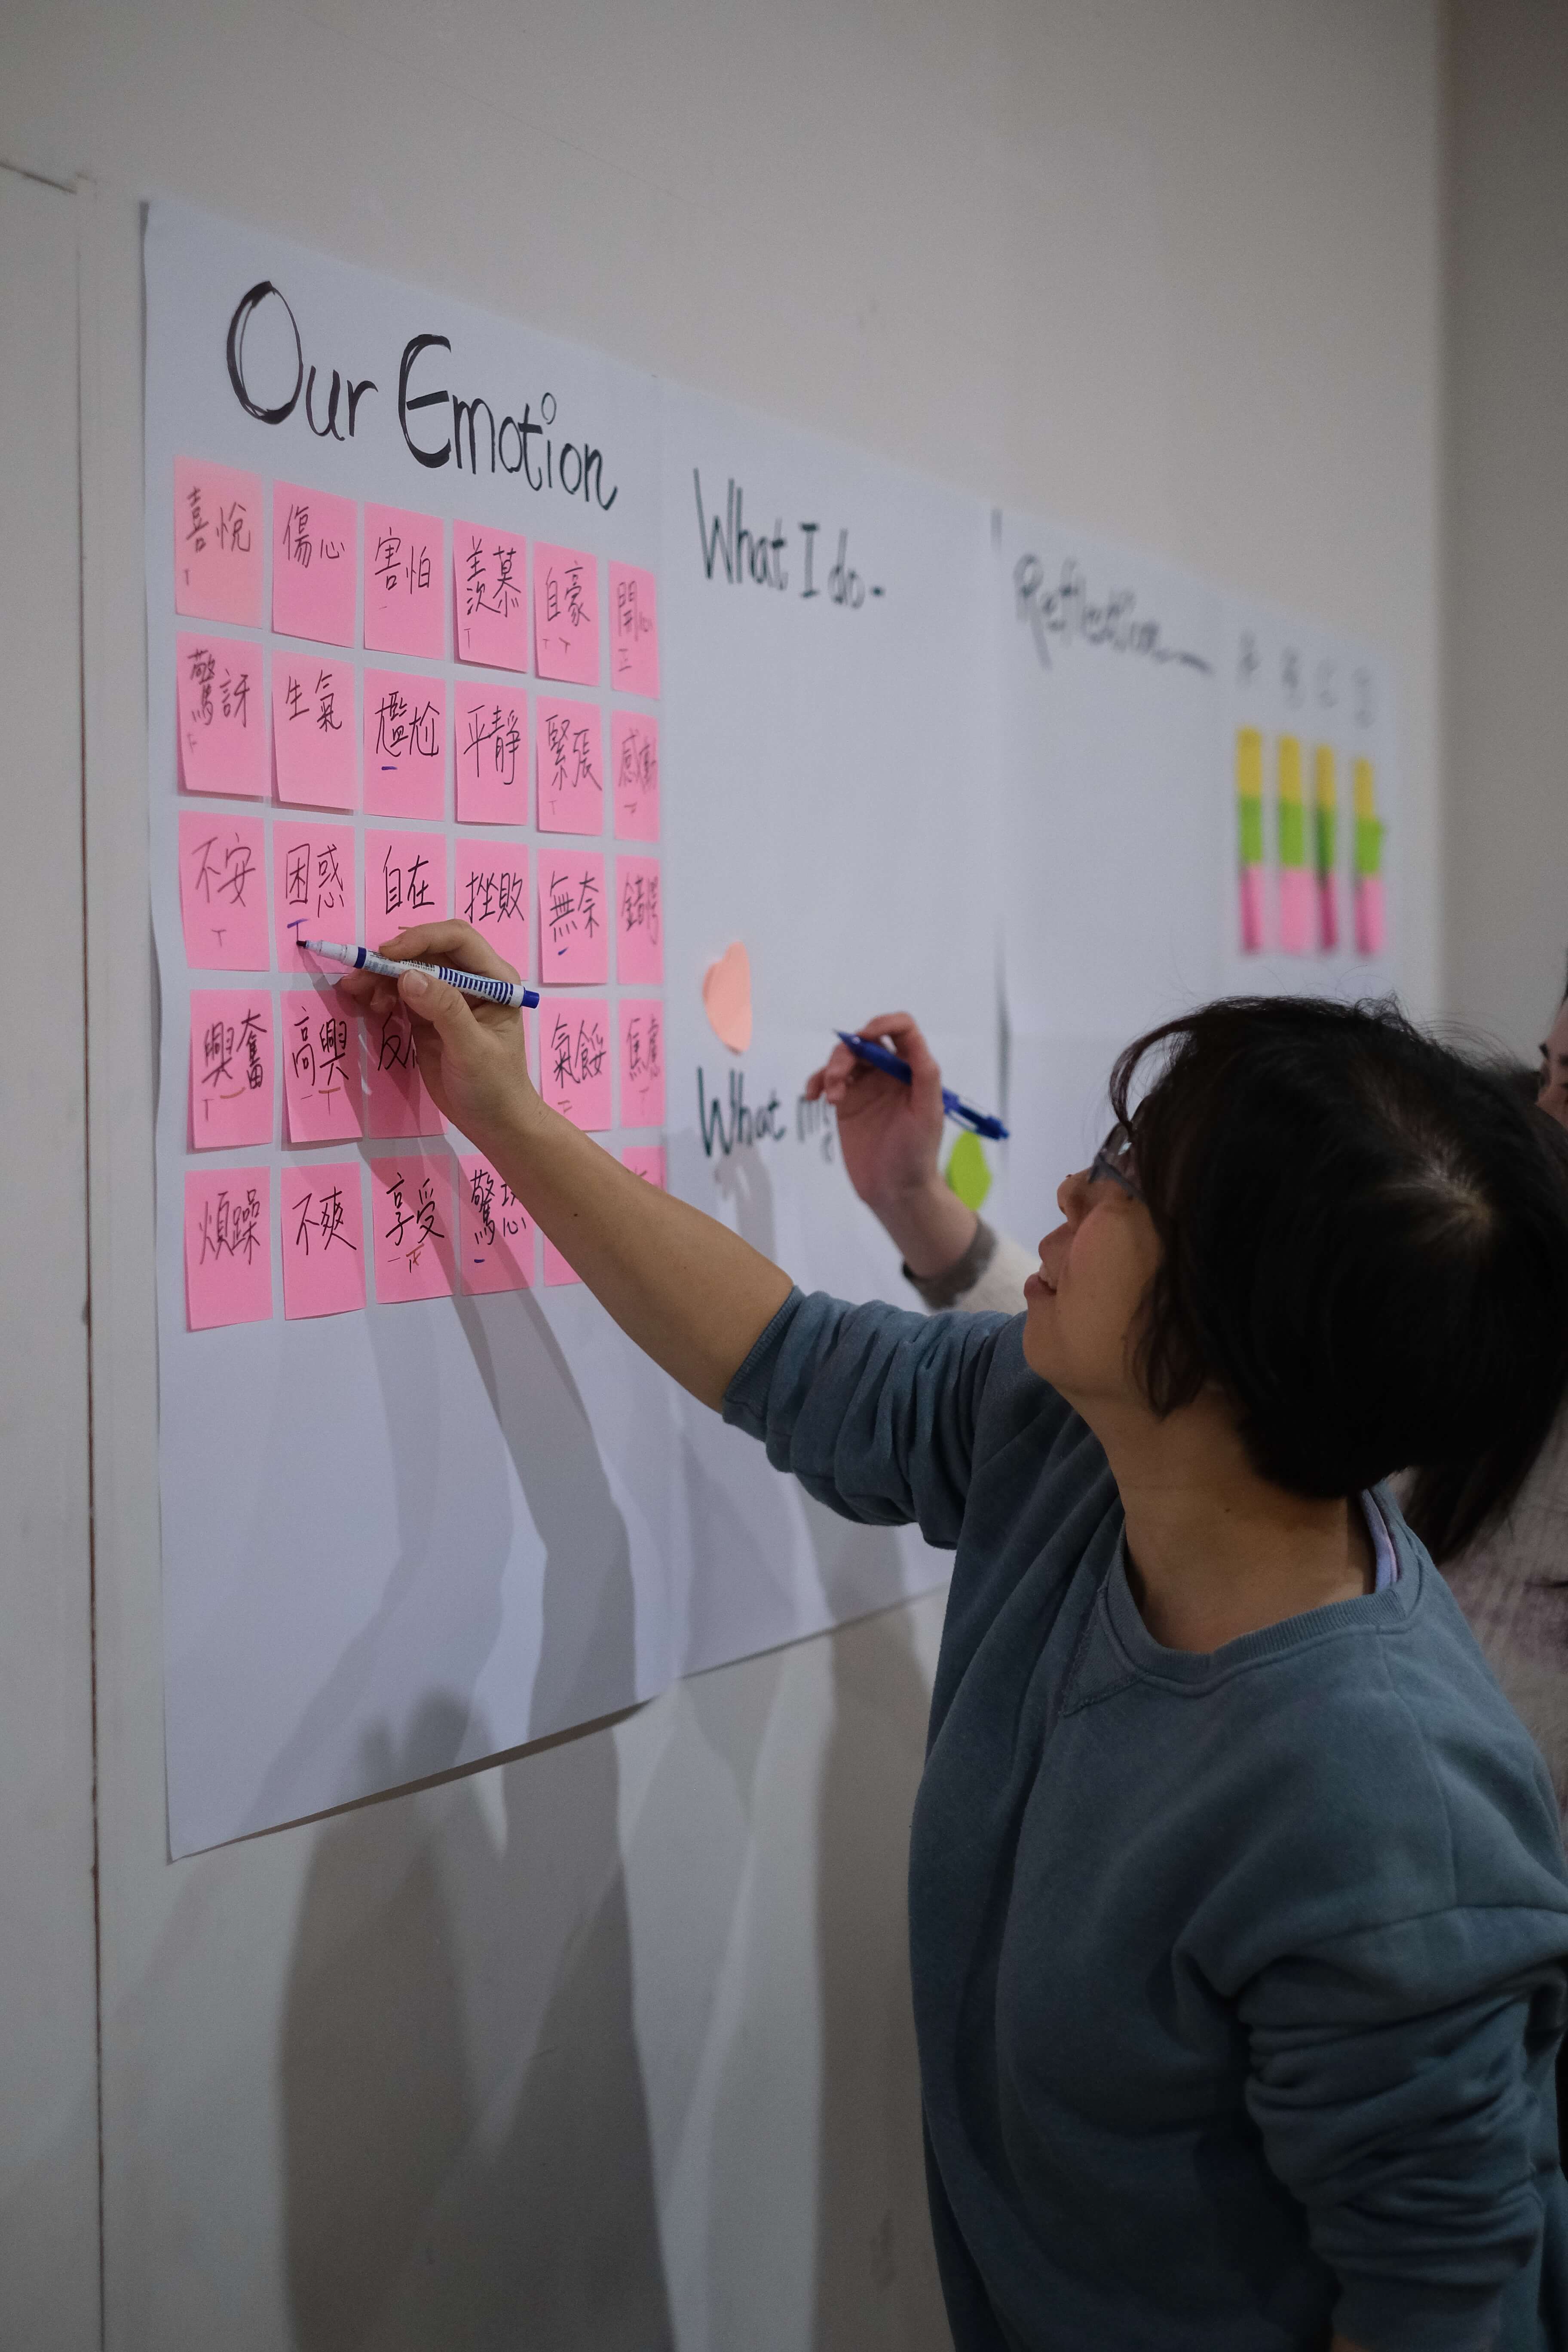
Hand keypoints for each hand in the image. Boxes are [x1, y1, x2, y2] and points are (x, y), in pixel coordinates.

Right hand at [334, 921, 535, 1151]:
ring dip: (380, 976)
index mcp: (495, 979)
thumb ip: (444, 1010)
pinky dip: (381, 994)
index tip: (389, 955)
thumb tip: (408, 976)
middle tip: (360, 973)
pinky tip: (367, 1003)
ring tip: (356, 991)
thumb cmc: (494, 1086)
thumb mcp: (472, 1049)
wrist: (493, 1123)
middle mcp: (471, 981)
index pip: (458, 939)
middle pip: (427, 952)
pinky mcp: (427, 1017)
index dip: (422, 939)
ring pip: (409, 972)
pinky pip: (400, 994)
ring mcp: (447, 998)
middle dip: (393, 959)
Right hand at [804, 1011, 945, 1210]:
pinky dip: (816, 1081)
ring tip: (831, 1097)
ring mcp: (866, 1087)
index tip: (863, 1038)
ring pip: (844, 1059)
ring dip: (831, 1069)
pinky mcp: (846, 1103)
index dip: (883, 1023)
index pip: (902, 1030)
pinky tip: (813, 1095)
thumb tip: (909, 1038)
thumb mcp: (929, 1111)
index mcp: (913, 1070)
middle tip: (838, 1079)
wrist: (895, 1191)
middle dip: (847, 1054)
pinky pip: (827, 1081)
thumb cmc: (917, 1152)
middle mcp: (889, 1073)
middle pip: (865, 1042)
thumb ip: (924, 1072)